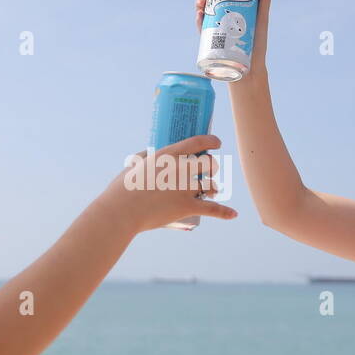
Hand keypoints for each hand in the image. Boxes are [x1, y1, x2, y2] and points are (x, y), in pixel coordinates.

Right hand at [95, 134, 237, 233]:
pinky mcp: (187, 206)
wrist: (122, 211)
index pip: (197, 142)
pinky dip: (224, 212)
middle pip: (209, 164)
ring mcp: (186, 187)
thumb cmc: (122, 189)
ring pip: (211, 185)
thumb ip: (144, 157)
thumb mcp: (133, 166)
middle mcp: (181, 169)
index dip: (211, 141)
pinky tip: (233, 214)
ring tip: (212, 190)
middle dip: (212, 167)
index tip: (217, 142)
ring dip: (214, 188)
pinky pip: (212, 209)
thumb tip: (149, 155)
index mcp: (168, 155)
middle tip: (209, 171)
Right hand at [195, 0, 270, 83]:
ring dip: (199, 2)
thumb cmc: (258, 43)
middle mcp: (222, 16)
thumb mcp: (262, 18)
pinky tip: (200, 13)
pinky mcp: (211, 40)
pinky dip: (199, 20)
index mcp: (232, 8)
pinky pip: (202, 27)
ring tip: (202, 0)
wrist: (251, 67)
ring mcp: (215, 27)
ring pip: (203, 11)